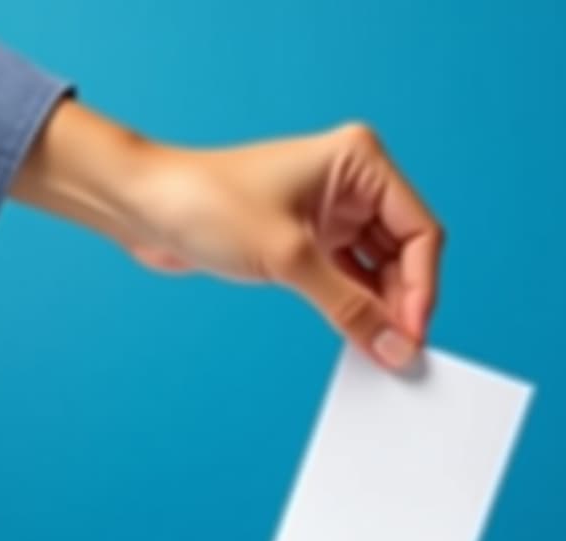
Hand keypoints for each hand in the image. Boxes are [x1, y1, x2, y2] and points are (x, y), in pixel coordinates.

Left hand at [12, 102, 442, 369]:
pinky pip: (350, 278)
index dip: (422, 286)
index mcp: (360, 162)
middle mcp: (353, 183)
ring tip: (381, 350)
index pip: (419, 230)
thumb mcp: (288, 258)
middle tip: (398, 352)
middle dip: (403, 302)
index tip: (412, 334)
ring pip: (380, 269)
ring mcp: (333, 212)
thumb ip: (349, 306)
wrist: (144, 206)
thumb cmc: (206, 202)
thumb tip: (395, 347)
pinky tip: (360, 335)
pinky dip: (356, 306)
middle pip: (404, 253)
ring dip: (381, 308)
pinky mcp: (311, 238)